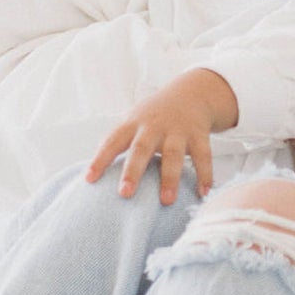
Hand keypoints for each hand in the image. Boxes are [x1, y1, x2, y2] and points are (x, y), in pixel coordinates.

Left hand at [85, 67, 236, 204]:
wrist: (190, 93)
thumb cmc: (153, 117)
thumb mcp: (132, 122)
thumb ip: (116, 143)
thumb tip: (92, 175)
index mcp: (133, 124)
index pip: (112, 141)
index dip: (100, 159)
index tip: (89, 180)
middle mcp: (153, 126)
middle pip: (141, 148)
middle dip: (133, 171)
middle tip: (125, 193)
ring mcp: (177, 130)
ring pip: (173, 155)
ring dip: (170, 178)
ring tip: (166, 201)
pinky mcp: (198, 135)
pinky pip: (203, 156)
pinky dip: (204, 175)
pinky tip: (203, 193)